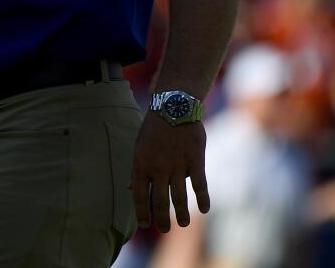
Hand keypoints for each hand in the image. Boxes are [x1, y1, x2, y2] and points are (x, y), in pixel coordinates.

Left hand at [130, 111, 207, 232]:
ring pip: (180, 197)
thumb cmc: (154, 128)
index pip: (139, 195)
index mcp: (141, 164)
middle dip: (161, 218)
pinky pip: (200, 185)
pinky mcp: (195, 160)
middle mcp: (158, 168)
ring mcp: (177, 165)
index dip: (141, 212)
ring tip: (182, 224)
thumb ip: (137, 169)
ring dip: (181, 214)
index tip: (144, 224)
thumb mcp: (139, 147)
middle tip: (164, 229)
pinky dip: (203, 199)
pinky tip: (204, 209)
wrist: (173, 105)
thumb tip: (129, 188)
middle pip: (160, 201)